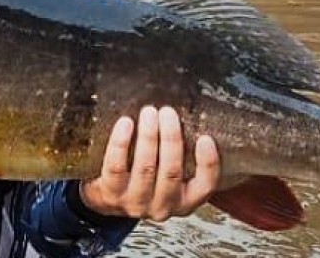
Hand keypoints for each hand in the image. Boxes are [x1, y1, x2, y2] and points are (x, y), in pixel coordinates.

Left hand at [79, 106, 218, 220]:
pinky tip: (125, 124)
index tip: (205, 138)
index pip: (205, 186)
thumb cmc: (146, 177)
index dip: (208, 164)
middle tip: (168, 112)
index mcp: (185, 200)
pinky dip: (121, 143)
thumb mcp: (169, 172)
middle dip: (170, 138)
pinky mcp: (112, 194)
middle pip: (171, 173)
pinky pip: (116, 167)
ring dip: (148, 137)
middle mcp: (163, 206)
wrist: (110, 197)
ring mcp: (136, 202)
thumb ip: (181, 152)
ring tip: (148, 113)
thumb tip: (188, 112)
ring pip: (145, 168)